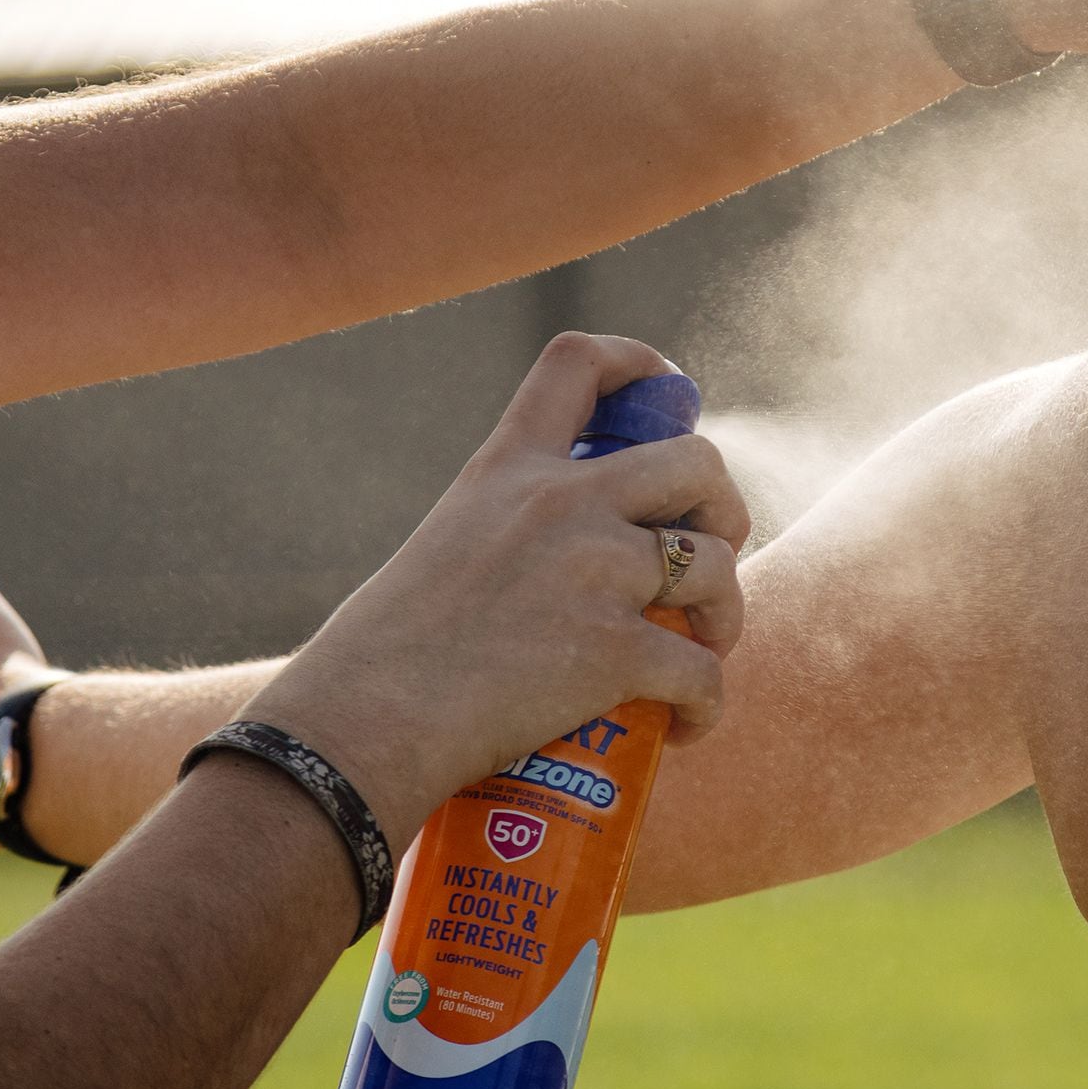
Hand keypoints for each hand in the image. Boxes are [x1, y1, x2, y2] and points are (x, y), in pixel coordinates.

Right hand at [247, 332, 752, 843]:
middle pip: (696, 461)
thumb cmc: (380, 658)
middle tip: (707, 553)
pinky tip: (686, 726)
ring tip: (704, 646)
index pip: (579, 362)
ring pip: (714, 564)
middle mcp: (559, 502)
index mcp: (506, 466)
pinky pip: (704, 670)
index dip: (641, 365)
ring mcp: (593, 570)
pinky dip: (707, 704)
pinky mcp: (615, 649)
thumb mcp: (440, 549)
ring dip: (726, 610)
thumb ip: (502, 538)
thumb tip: (547, 581)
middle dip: (722, 507)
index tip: (668, 399)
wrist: (361, 725)